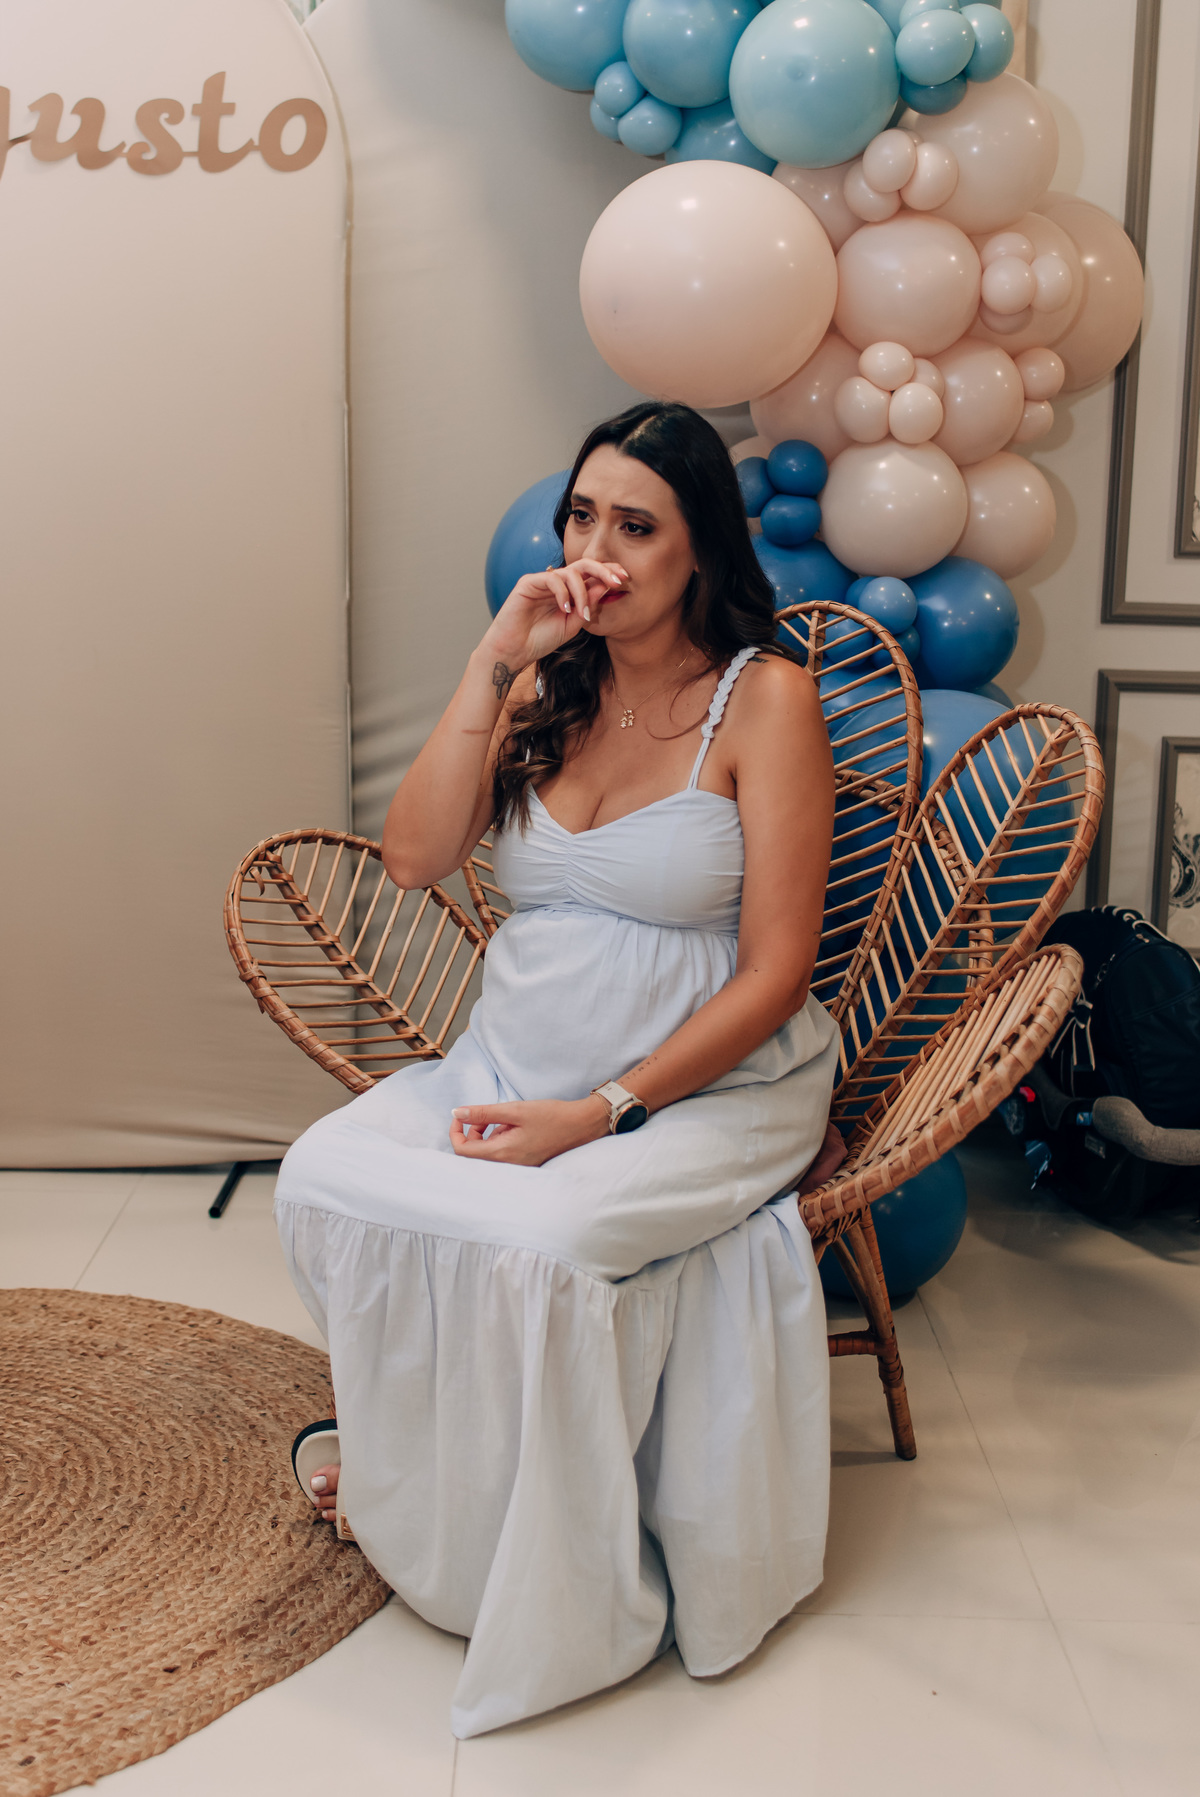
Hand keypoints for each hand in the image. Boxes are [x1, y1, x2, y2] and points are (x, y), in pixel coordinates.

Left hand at [450, 1096, 609, 1165]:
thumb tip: (457, 1112)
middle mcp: (508, 1165)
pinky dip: (499, 1139)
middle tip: (484, 1115)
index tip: (462, 1115)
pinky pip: (501, 1155)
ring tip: (505, 1119)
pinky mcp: (524, 1163)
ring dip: (487, 1135)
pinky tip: (514, 1127)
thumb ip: (483, 1113)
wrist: (582, 1125)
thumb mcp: (515, 1109)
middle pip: (473, 1154)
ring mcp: (517, 1167)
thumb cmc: (551, 1116)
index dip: (456, 1132)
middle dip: (472, 1132)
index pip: (463, 1151)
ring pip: (487, 1154)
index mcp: (503, 1153)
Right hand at [481, 559, 626, 684]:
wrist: (514, 651)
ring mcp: (542, 581)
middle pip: (584, 565)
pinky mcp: (528, 583)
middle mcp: (557, 583)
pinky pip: (552, 579)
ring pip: (569, 573)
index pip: (590, 575)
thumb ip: (588, 606)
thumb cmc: (540, 640)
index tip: (625, 580)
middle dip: (603, 570)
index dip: (608, 573)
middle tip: (617, 581)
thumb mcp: (573, 624)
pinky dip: (563, 593)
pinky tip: (565, 609)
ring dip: (582, 593)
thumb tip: (605, 586)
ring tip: (582, 614)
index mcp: (568, 592)